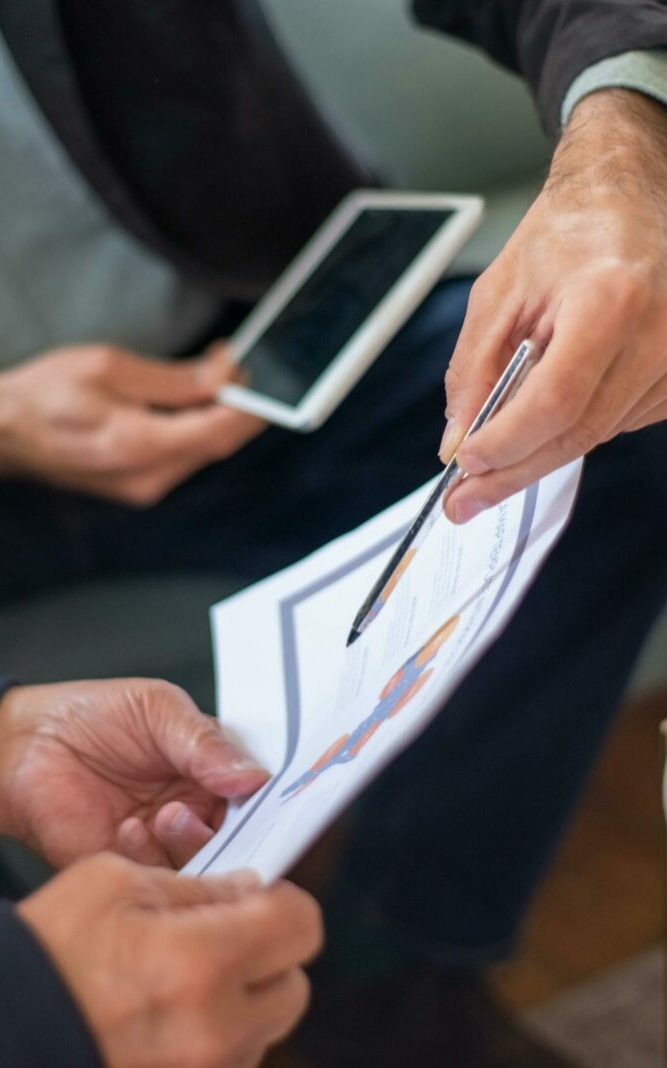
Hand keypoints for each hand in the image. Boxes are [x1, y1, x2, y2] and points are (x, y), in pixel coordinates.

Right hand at [0, 342, 264, 503]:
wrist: (4, 433)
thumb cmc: (44, 396)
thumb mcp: (108, 367)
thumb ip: (172, 377)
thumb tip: (222, 375)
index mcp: (139, 445)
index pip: (218, 431)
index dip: (248, 403)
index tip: (255, 373)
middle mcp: (148, 477)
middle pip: (218, 444)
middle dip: (237, 405)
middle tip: (234, 365)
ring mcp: (145, 488)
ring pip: (205, 451)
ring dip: (217, 415)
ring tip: (210, 376)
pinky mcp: (141, 486)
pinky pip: (185, 457)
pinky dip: (196, 428)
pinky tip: (188, 403)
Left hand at [0, 679, 267, 868]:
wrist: (27, 743)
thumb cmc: (93, 716)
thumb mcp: (159, 710)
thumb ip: (205, 743)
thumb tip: (253, 775)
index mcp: (213, 768)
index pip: (257, 792)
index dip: (270, 800)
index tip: (271, 801)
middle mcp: (196, 807)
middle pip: (241, 835)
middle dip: (236, 832)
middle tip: (212, 811)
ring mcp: (165, 840)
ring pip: (206, 863)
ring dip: (190, 842)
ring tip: (165, 814)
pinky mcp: (132, 867)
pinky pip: (159, 879)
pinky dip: (149, 857)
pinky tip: (128, 828)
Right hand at [18, 854, 322, 1067]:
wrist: (7, 1030)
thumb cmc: (48, 954)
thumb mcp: (114, 884)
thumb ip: (196, 885)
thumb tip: (248, 888)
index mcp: (201, 962)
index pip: (301, 926)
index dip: (283, 902)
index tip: (259, 897)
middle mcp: (215, 1030)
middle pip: (293, 986)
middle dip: (268, 954)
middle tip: (223, 937)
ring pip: (265, 1029)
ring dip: (243, 999)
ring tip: (185, 979)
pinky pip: (232, 1060)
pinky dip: (218, 1034)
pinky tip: (174, 1013)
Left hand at [440, 89, 666, 522]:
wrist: (628, 204)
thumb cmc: (567, 236)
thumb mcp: (499, 293)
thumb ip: (473, 371)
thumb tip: (458, 440)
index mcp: (609, 301)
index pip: (555, 402)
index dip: (506, 443)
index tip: (465, 465)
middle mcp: (656, 336)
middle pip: (575, 434)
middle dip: (511, 473)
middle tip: (462, 502)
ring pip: (592, 437)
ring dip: (537, 450)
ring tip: (496, 444)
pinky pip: (613, 426)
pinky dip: (570, 429)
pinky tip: (547, 410)